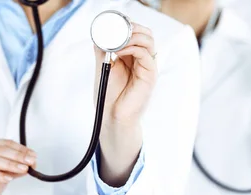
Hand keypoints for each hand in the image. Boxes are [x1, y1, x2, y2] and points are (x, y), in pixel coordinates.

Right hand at [0, 139, 35, 194]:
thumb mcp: (6, 174)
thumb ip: (17, 167)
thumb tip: (32, 163)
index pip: (5, 143)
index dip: (21, 149)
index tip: (33, 156)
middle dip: (17, 156)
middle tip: (30, 162)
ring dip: (10, 164)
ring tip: (23, 169)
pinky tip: (8, 178)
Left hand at [93, 23, 156, 186]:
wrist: (111, 115)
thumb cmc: (108, 95)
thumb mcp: (104, 65)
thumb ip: (104, 49)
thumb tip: (100, 32)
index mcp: (133, 57)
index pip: (138, 33)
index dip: (129, 25)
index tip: (114, 24)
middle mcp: (143, 60)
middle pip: (147, 34)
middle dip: (133, 27)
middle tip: (118, 29)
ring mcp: (148, 67)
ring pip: (148, 41)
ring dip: (133, 35)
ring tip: (117, 41)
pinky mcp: (150, 76)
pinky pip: (146, 55)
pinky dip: (133, 48)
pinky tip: (119, 51)